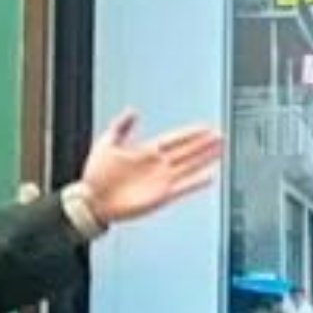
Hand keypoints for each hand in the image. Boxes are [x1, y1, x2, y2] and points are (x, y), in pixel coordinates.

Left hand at [78, 110, 223, 223]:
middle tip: (220, 136)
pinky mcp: (161, 196)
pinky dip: (196, 183)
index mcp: (146, 152)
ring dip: (205, 159)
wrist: (91, 201)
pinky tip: (209, 177)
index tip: (206, 126)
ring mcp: (161, 181)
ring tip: (221, 150)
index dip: (190, 133)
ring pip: (189, 166)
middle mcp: (157, 165)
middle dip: (204, 144)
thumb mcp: (106, 143)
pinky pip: (183, 188)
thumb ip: (121, 127)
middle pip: (187, 151)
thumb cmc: (95, 175)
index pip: (175, 139)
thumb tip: (132, 111)